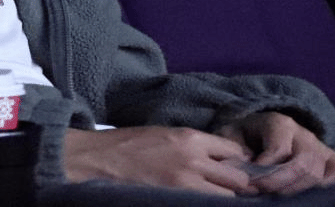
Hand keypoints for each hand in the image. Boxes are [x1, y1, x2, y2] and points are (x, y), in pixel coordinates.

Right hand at [64, 126, 254, 195]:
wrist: (97, 160)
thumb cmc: (127, 145)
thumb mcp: (164, 134)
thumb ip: (192, 145)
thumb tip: (217, 159)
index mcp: (190, 138)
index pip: (234, 152)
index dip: (237, 163)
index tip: (233, 170)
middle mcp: (194, 159)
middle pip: (237, 178)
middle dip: (236, 185)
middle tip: (228, 190)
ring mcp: (186, 183)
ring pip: (227, 197)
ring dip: (223, 198)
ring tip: (211, 196)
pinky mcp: (175, 200)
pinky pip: (206, 205)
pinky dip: (207, 204)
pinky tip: (198, 201)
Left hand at [215, 112, 334, 195]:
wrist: (258, 129)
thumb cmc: (243, 137)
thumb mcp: (231, 136)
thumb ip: (234, 150)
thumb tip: (242, 168)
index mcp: (278, 123)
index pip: (279, 150)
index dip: (265, 170)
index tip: (249, 184)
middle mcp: (302, 133)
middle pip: (302, 163)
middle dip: (282, 183)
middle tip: (262, 193)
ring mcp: (319, 145)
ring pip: (318, 171)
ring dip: (298, 190)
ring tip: (277, 198)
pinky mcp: (330, 158)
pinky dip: (328, 186)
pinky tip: (310, 197)